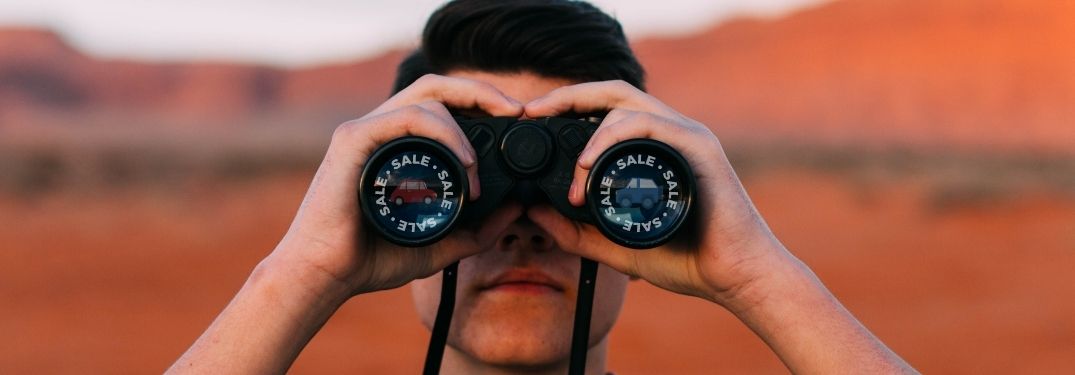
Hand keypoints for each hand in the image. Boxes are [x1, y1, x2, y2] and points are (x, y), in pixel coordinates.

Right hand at [270, 74, 524, 301]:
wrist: (326, 276)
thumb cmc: (370, 258)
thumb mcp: (440, 244)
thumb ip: (477, 230)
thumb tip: (517, 207)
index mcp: (397, 145)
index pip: (442, 104)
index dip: (479, 102)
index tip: (515, 119)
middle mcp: (381, 130)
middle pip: (436, 86)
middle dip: (480, 91)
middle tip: (515, 110)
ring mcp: (365, 130)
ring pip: (426, 98)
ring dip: (463, 127)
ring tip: (476, 167)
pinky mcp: (353, 140)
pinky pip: (405, 117)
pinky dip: (442, 132)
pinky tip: (463, 160)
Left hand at [523, 80, 790, 310]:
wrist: (736, 277)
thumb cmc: (688, 260)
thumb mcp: (615, 245)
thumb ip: (576, 232)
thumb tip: (533, 212)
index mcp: (653, 148)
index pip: (605, 109)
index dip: (567, 106)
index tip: (531, 120)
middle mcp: (670, 132)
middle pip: (612, 92)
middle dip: (567, 95)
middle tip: (531, 111)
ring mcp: (685, 135)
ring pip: (625, 104)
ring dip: (588, 132)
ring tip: (573, 172)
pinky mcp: (698, 146)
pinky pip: (648, 124)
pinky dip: (612, 137)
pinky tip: (590, 164)